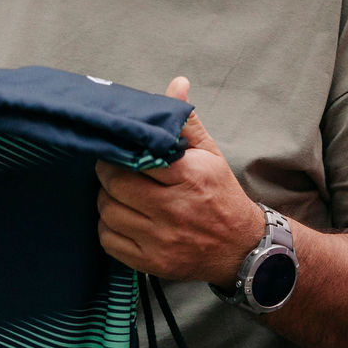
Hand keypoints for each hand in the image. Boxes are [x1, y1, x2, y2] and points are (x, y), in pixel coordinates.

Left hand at [95, 77, 264, 285]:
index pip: (135, 157)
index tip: (117, 149)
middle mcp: (175, 209)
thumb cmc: (220, 195)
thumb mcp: (209, 155)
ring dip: (106, 200)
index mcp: (189, 177)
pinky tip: (121, 219)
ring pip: (107, 212)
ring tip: (118, 194)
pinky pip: (109, 241)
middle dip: (107, 174)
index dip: (118, 151)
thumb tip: (176, 84)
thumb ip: (186, 121)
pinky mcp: (152, 263)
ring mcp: (162, 240)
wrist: (241, 248)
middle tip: (112, 170)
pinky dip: (108, 228)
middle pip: (115, 184)